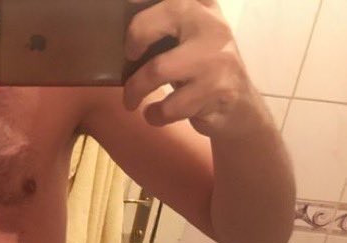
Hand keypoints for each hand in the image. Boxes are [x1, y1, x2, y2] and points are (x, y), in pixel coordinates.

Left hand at [124, 0, 265, 136]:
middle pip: (164, 16)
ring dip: (135, 90)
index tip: (129, 13)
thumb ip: (163, 24)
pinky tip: (154, 113)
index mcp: (202, 6)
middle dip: (135, 38)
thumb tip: (119, 19)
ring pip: (158, 69)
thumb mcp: (187, 37)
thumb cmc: (200, 69)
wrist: (239, 106)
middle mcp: (212, 25)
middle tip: (129, 58)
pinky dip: (154, 114)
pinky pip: (170, 105)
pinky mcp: (217, 90)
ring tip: (131, 101)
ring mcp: (217, 58)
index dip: (143, 1)